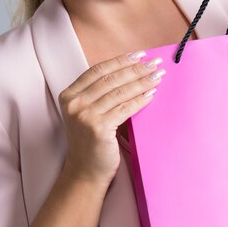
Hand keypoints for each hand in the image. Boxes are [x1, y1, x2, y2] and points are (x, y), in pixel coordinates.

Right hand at [58, 51, 164, 185]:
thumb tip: (131, 70)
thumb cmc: (90, 140)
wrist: (85, 171)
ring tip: (157, 76)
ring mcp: (85, 116)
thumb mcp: (87, 111)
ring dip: (142, 82)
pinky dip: (140, 100)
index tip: (139, 55)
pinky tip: (151, 95)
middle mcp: (74, 103)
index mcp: (69, 95)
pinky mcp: (98, 128)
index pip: (98, 70)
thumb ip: (100, 92)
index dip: (120, 60)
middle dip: (136, 69)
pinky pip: (125, 109)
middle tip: (155, 63)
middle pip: (111, 79)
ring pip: (120, 92)